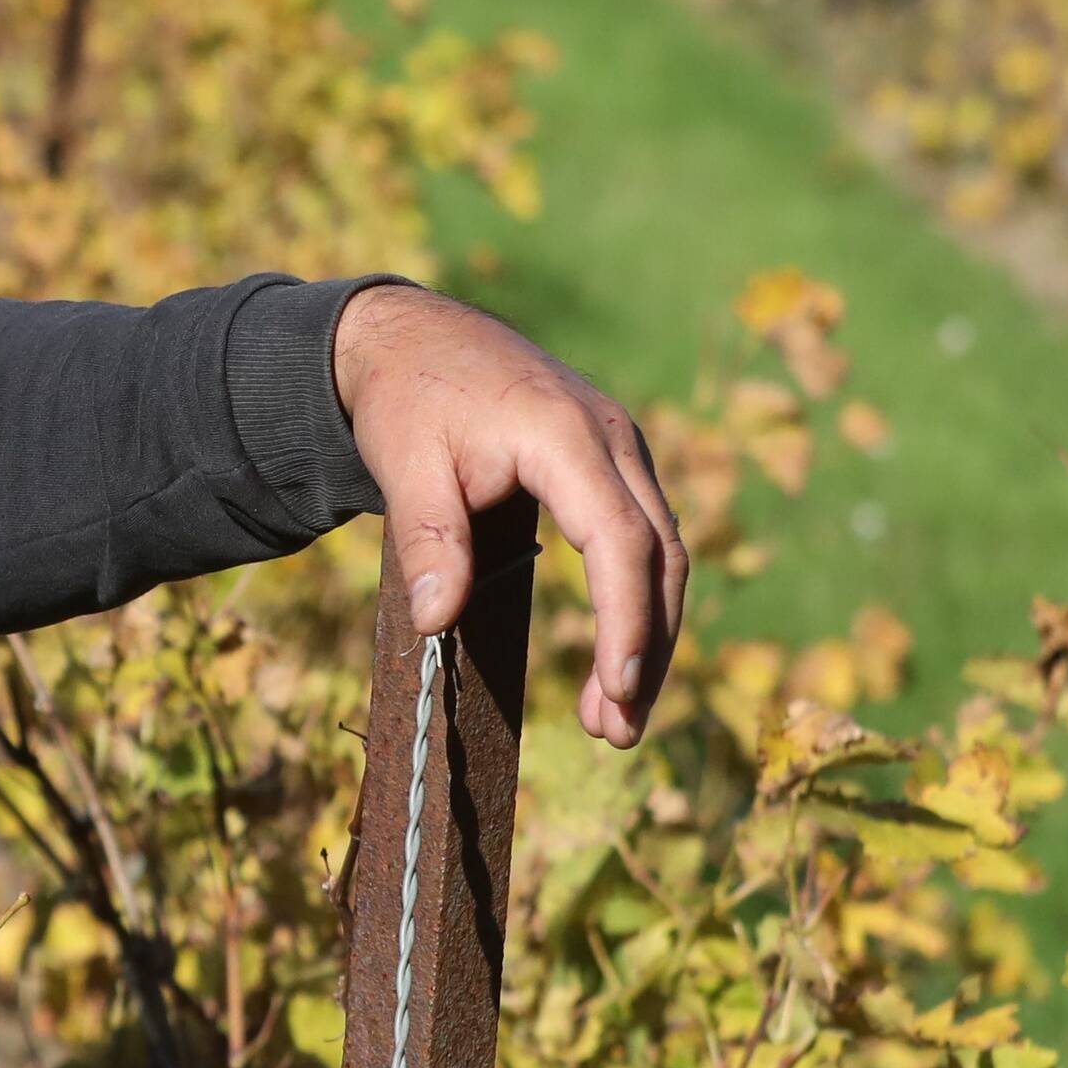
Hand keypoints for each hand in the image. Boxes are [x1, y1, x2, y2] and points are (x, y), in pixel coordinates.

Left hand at [331, 284, 686, 745]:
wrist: (416, 335)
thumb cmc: (409, 397)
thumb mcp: (403, 463)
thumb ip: (426, 538)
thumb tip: (438, 621)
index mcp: (566, 434)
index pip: (621, 540)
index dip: (625, 620)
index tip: (617, 689)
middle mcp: (614, 436)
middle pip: (660, 555)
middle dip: (648, 648)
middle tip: (616, 732)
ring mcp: (622, 447)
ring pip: (664, 551)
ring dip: (649, 635)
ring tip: (613, 719)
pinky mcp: (615, 462)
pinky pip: (647, 538)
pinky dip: (638, 600)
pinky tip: (617, 658)